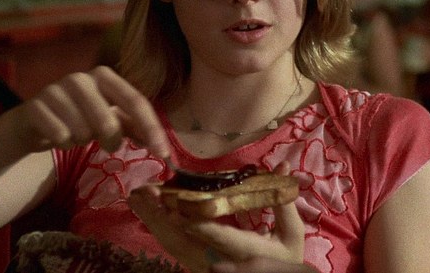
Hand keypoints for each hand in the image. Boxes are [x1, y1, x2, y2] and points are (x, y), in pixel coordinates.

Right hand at [12, 66, 169, 157]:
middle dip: (112, 141)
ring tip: (76, 134)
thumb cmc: (79, 117)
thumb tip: (161, 149)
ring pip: (83, 132)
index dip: (151, 129)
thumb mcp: (110, 119)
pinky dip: (62, 144)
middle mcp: (81, 78)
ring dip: (83, 141)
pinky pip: (59, 136)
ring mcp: (55, 89)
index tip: (163, 155)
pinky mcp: (34, 106)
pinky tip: (58, 136)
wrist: (33, 121)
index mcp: (105, 77)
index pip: (136, 101)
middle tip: (108, 146)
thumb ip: (135, 127)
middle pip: (109, 122)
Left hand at [129, 162, 304, 272]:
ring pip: (174, 245)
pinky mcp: (197, 264)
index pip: (218, 237)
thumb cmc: (285, 258)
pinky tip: (148, 211)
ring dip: (155, 221)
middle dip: (162, 217)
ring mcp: (205, 265)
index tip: (177, 208)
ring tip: (139, 197)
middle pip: (185, 241)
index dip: (197, 223)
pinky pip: (174, 247)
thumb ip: (283, 202)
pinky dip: (159, 228)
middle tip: (145, 194)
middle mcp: (220, 263)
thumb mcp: (291, 234)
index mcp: (246, 253)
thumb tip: (282, 167)